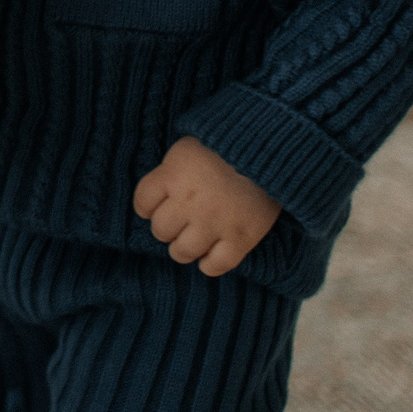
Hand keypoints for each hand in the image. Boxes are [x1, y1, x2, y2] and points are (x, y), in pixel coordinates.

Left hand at [132, 136, 280, 276]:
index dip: (147, 207)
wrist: (271, 150)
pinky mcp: (241, 237)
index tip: (156, 206)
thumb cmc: (226, 146)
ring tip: (193, 240)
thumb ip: (171, 172)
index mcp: (172, 175)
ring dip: (183, 249)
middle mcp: (189, 202)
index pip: (142, 203)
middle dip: (167, 227)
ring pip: (182, 252)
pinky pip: (216, 265)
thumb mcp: (188, 149)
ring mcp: (215, 222)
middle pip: (160, 230)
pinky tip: (210, 256)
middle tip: (180, 222)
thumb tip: (162, 194)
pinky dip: (210, 265)